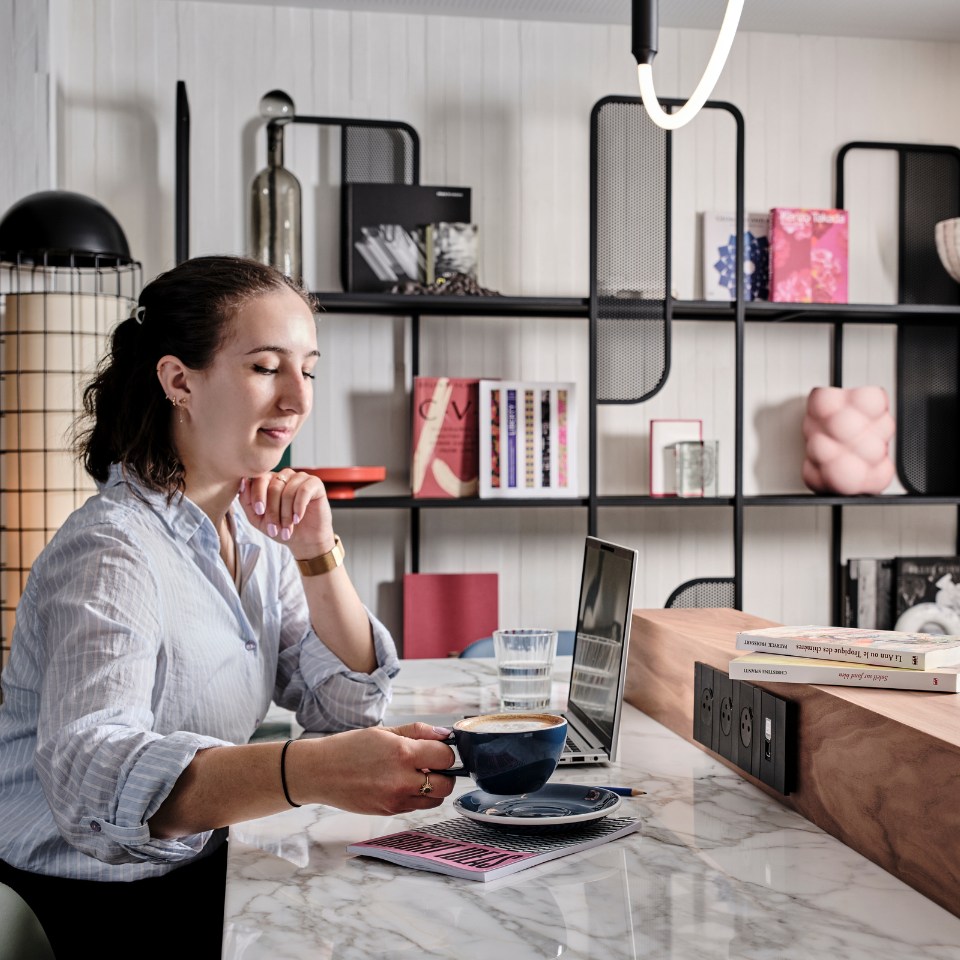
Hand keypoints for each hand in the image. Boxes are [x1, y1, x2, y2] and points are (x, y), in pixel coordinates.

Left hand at [237, 469, 335, 556]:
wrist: (304, 540)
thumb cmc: (281, 527)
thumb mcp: (257, 518)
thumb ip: (247, 501)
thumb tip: (243, 483)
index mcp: (269, 480)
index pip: (258, 478)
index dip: (257, 495)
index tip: (259, 512)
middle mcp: (284, 476)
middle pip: (273, 486)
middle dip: (272, 510)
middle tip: (274, 528)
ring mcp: (300, 478)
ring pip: (288, 491)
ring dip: (286, 513)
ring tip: (287, 527)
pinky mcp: (315, 484)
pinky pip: (304, 490)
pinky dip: (299, 507)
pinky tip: (297, 518)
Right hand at [288, 723, 456, 813]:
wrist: (320, 772)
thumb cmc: (349, 748)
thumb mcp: (384, 731)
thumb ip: (418, 732)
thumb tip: (444, 735)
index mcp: (402, 753)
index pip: (446, 757)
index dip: (445, 751)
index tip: (437, 748)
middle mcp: (402, 780)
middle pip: (447, 784)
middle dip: (445, 773)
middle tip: (431, 764)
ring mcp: (396, 800)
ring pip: (435, 800)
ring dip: (433, 787)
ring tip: (416, 774)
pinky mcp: (389, 812)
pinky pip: (417, 807)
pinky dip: (417, 797)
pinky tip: (402, 783)